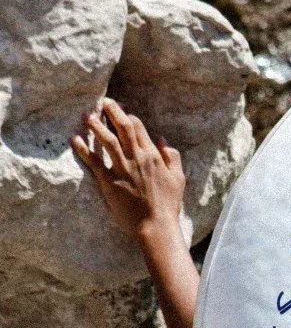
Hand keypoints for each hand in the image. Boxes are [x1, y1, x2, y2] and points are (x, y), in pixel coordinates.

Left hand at [71, 97, 186, 240]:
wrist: (156, 225)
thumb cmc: (168, 204)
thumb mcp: (178, 178)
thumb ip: (172, 156)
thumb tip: (161, 139)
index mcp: (153, 155)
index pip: (138, 127)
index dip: (128, 115)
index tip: (121, 109)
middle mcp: (137, 158)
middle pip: (123, 127)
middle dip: (112, 111)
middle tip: (103, 102)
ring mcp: (122, 169)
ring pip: (107, 140)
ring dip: (96, 126)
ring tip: (87, 116)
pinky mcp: (109, 182)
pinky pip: (94, 162)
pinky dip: (84, 149)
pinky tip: (76, 139)